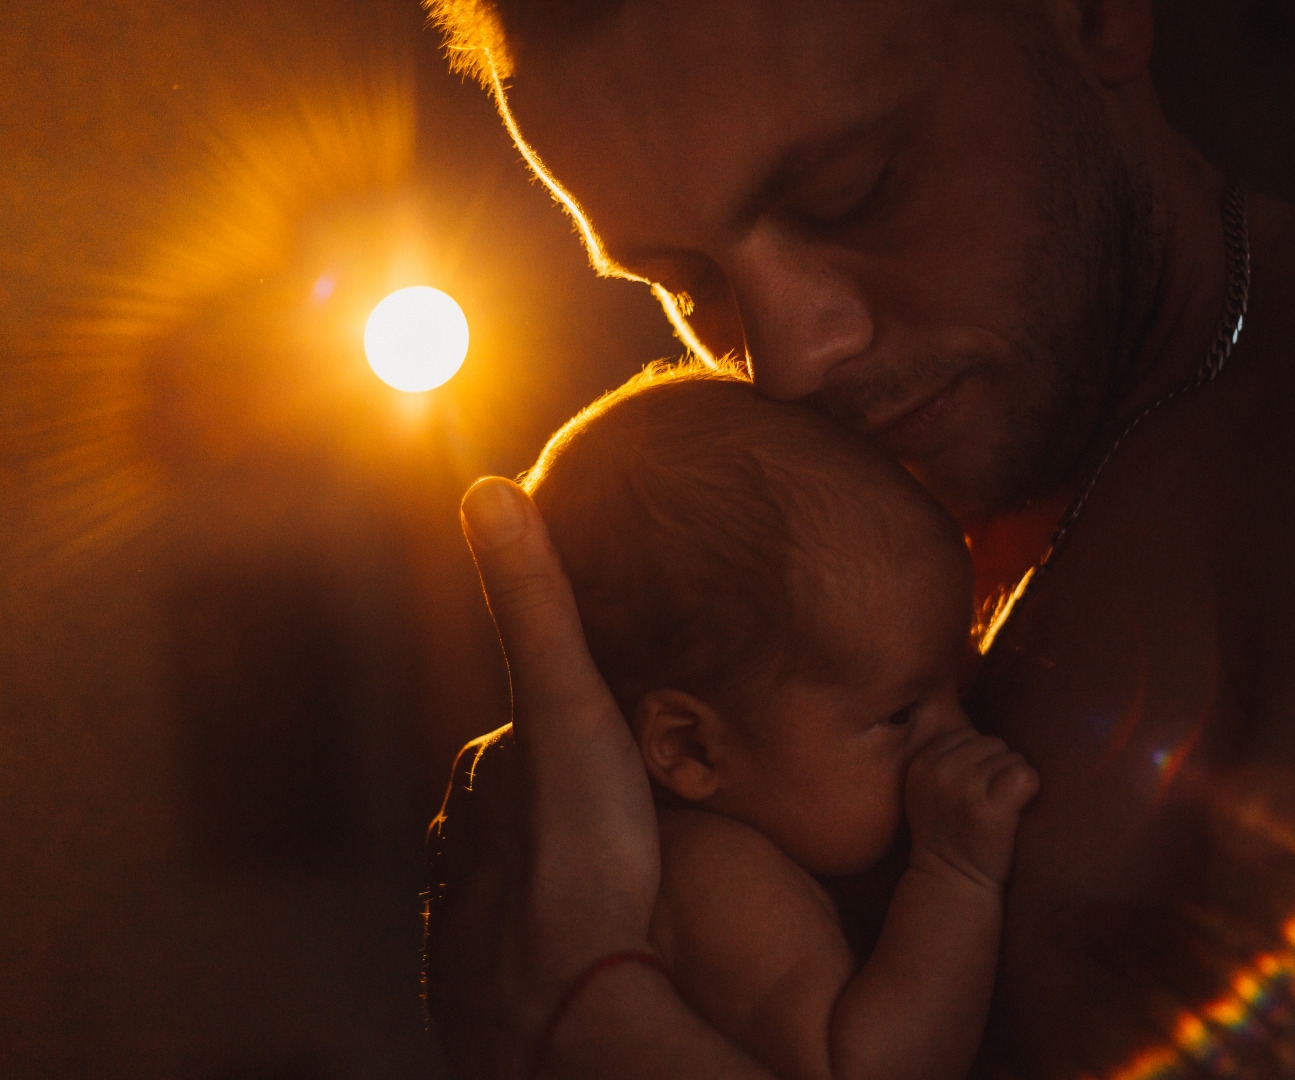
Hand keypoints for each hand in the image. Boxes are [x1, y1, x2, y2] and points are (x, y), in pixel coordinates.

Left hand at [439, 478, 661, 1052]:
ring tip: (606, 880)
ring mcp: (465, 929)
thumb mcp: (568, 710)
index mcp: (480, 781)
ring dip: (544, 874)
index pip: (517, 735)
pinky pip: (512, 951)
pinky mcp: (483, 996)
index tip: (602, 731)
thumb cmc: (576, 854)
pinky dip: (540, 939)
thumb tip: (489, 489)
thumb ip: (535, 604)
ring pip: (505, 882)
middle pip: (510, 812)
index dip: (562, 727)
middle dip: (550, 805)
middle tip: (616, 810)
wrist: (561, 1006)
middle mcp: (456, 854)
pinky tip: (579, 947)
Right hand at [903, 728, 1038, 889]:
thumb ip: (947, 754)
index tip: (971, 793)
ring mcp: (964, 788)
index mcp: (921, 761)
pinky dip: (1031, 789)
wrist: (951, 885)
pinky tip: (1016, 810)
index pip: (969, 734)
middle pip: (993, 742)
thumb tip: (987, 707)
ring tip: (997, 811)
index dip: (979, 762)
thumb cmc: (950, 832)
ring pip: (1012, 757)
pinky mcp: (990, 809)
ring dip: (1013, 782)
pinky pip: (1026, 775)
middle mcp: (938, 770)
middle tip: (986, 804)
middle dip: (998, 769)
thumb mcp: (930, 788)